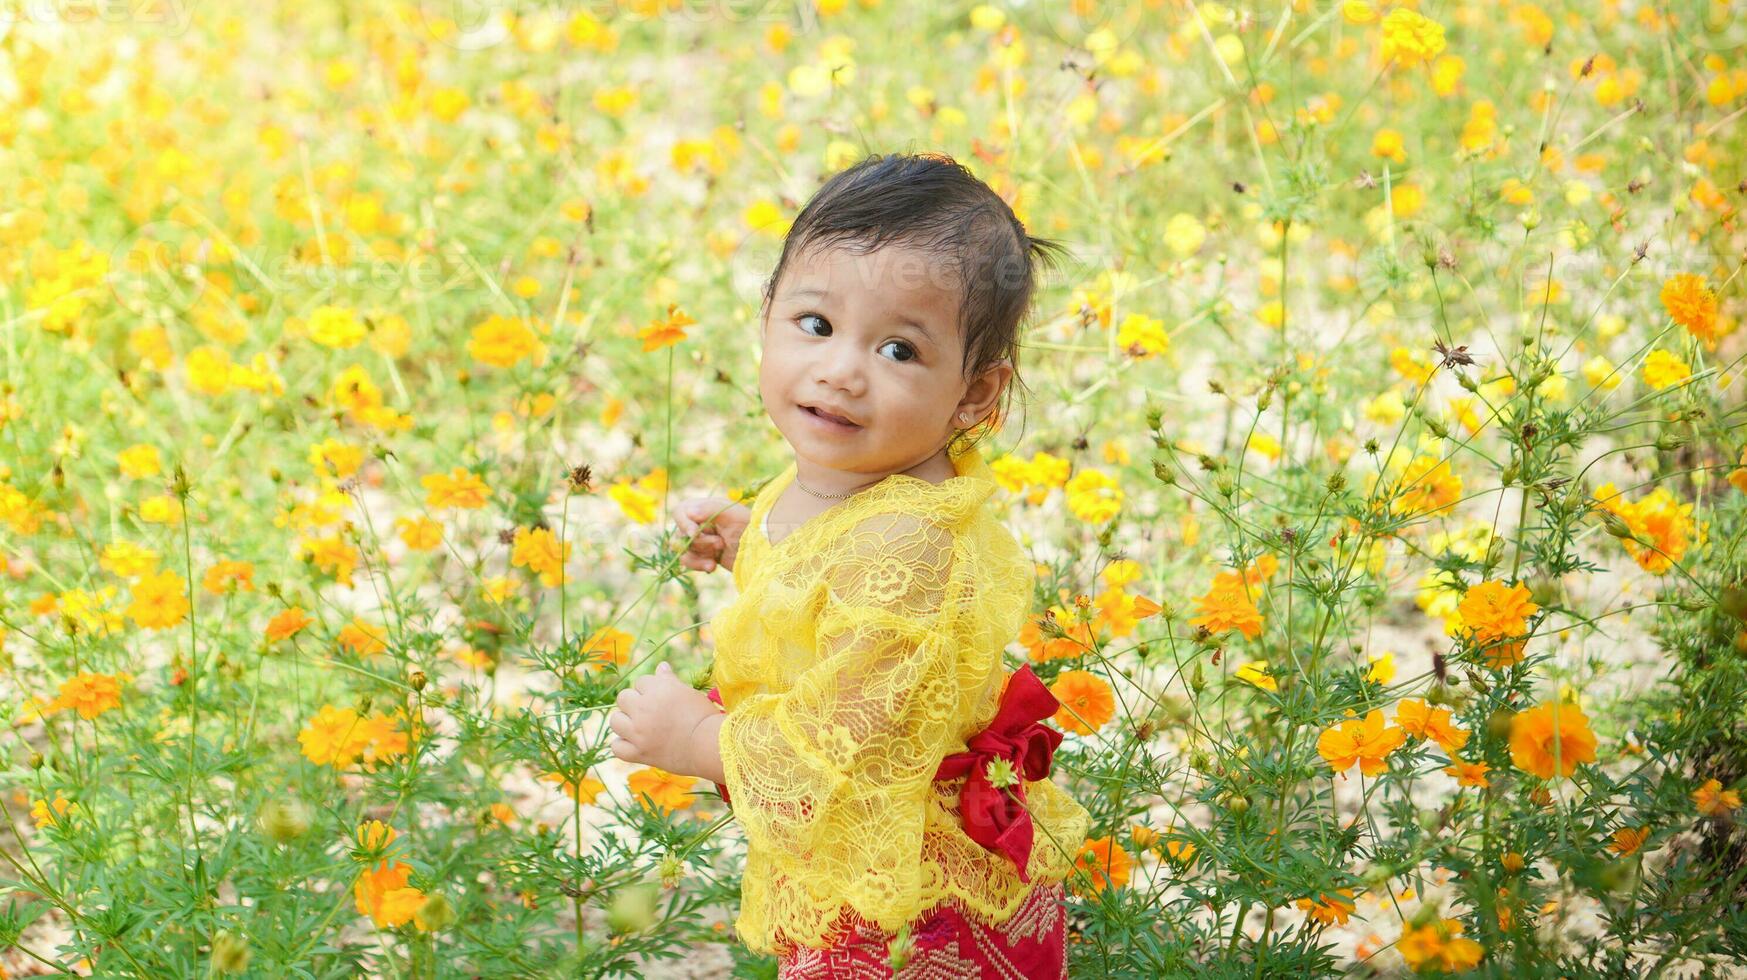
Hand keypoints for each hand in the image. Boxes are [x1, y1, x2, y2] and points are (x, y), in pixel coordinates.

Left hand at [608, 662, 723, 780]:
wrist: (710, 746)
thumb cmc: (704, 716)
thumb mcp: (688, 693)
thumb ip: (669, 680)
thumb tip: (660, 666)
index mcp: (658, 689)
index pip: (641, 682)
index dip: (651, 690)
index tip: (662, 700)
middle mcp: (644, 707)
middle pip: (623, 698)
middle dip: (634, 703)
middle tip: (650, 713)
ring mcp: (638, 732)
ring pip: (615, 720)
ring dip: (624, 722)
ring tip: (639, 727)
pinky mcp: (639, 752)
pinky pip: (616, 746)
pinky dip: (623, 745)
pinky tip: (634, 743)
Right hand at [674, 497, 750, 573]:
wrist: (762, 550)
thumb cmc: (750, 527)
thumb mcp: (732, 514)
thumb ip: (709, 509)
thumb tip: (689, 512)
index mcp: (704, 508)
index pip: (680, 512)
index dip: (684, 523)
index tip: (694, 533)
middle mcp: (699, 523)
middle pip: (681, 534)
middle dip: (700, 542)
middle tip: (721, 544)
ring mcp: (700, 540)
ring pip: (683, 550)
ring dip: (699, 555)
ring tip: (716, 559)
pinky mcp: (704, 555)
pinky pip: (689, 561)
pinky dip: (698, 565)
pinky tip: (712, 568)